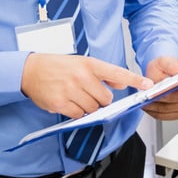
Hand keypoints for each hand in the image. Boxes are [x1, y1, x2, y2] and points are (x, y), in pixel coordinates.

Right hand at [20, 53, 152, 117]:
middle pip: (105, 98)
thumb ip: (103, 74)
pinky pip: (79, 115)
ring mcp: (71, 90)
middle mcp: (81, 76)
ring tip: (77, 96)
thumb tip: (121, 83)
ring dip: (88, 107)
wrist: (30, 70)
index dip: (133, 79)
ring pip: (93, 108)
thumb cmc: (57, 66)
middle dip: (100, 100)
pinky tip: (69, 102)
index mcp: (89, 64)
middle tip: (89, 93)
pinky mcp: (61, 103)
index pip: (116, 72)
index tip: (147, 85)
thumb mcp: (81, 63)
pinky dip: (77, 112)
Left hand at [143, 56, 177, 120]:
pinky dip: (155, 112)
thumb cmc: (162, 68)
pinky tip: (148, 106)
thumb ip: (173, 65)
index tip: (166, 88)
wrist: (158, 74)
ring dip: (156, 106)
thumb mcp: (164, 61)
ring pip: (170, 109)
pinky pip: (165, 116)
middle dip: (163, 97)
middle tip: (151, 95)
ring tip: (145, 100)